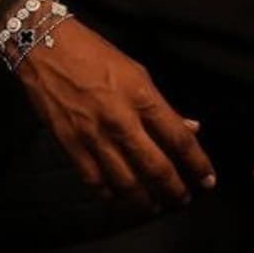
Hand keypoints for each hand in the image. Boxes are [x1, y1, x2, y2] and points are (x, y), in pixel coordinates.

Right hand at [14, 16, 217, 215]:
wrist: (46, 47)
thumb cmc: (94, 53)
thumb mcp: (136, 72)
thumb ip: (162, 105)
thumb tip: (191, 127)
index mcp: (141, 96)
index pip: (179, 138)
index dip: (198, 163)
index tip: (208, 178)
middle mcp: (120, 120)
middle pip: (156, 168)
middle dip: (175, 189)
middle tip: (183, 198)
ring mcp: (93, 135)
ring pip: (126, 182)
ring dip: (145, 200)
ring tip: (156, 205)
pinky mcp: (70, 144)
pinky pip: (95, 180)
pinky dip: (111, 194)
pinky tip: (120, 197)